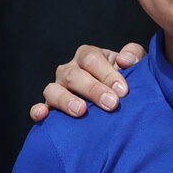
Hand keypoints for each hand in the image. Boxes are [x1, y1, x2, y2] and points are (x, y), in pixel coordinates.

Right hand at [29, 42, 146, 121]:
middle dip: (93, 89)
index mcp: (88, 57)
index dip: (107, 73)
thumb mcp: (134, 66)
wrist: (116, 103)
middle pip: (74, 74)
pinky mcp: (50, 108)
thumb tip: (125, 60)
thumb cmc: (124, 82)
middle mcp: (70, 70)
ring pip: (53, 89)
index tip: (123, 90)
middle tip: (111, 103)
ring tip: (81, 111)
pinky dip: (39, 111)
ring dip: (66, 100)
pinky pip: (38, 108)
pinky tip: (44, 115)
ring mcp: (58, 89)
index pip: (92, 58)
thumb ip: (134, 56)